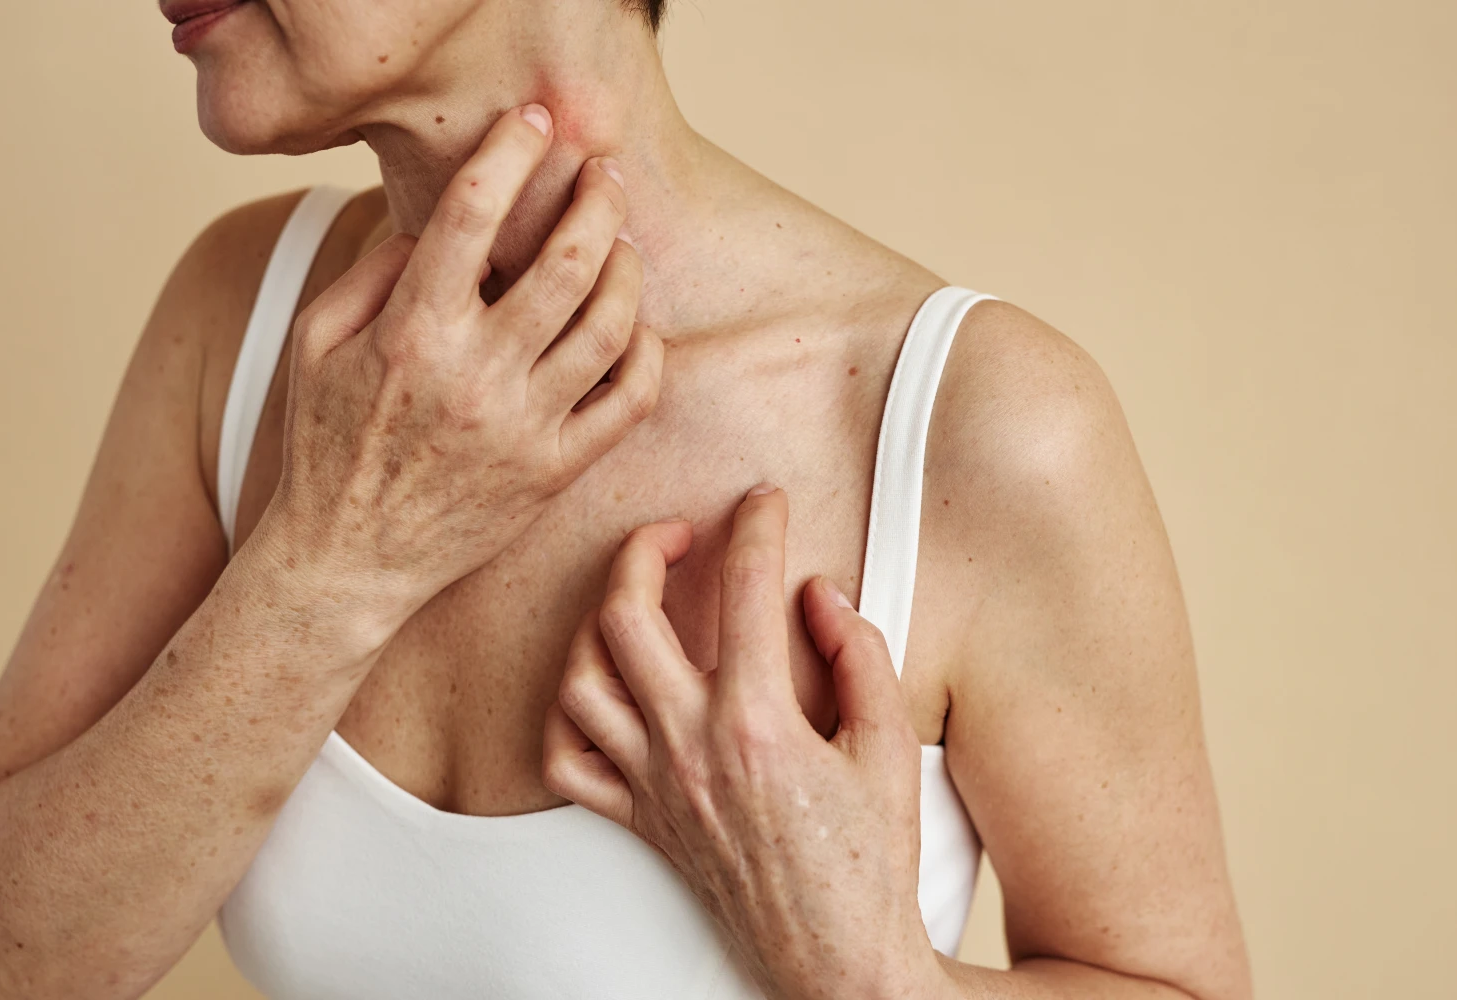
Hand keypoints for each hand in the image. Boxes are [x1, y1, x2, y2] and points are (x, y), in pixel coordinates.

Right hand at [251, 104, 661, 645]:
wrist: (348, 561)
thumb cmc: (327, 447)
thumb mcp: (314, 344)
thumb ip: (372, 271)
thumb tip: (438, 225)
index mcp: (411, 332)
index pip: (472, 214)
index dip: (510, 152)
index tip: (534, 122)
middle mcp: (474, 374)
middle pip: (564, 262)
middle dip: (595, 201)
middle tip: (605, 175)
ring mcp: (523, 427)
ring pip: (607, 326)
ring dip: (628, 271)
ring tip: (623, 247)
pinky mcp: (555, 472)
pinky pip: (628, 402)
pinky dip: (647, 354)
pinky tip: (638, 328)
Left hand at [543, 486, 946, 999]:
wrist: (836, 959)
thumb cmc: (871, 861)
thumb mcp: (889, 749)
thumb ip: (859, 656)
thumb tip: (819, 593)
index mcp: (759, 721)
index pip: (745, 588)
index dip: (757, 525)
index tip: (764, 501)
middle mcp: (691, 745)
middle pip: (627, 615)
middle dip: (645, 549)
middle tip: (679, 532)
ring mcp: (655, 785)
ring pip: (580, 681)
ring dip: (595, 624)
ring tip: (632, 601)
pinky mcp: (639, 822)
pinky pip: (568, 764)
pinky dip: (567, 717)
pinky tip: (599, 691)